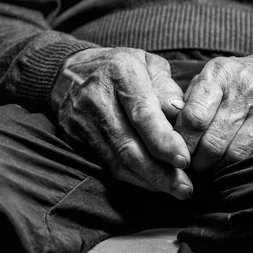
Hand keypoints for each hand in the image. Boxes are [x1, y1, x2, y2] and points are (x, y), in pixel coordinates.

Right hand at [51, 47, 192, 199]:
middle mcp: (99, 98)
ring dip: (148, 180)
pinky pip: (107, 163)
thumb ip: (165, 87)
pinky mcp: (76, 137)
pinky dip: (132, 177)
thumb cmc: (118, 66)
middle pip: (129, 144)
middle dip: (159, 171)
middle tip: (185, 188)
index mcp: (121, 72)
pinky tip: (152, 183)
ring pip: (117, 160)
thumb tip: (181, 114)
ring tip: (175, 190)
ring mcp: (83, 119)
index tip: (184, 159)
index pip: (142, 113)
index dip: (163, 140)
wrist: (66, 71)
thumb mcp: (146, 63)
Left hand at [175, 51, 252, 173]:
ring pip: (235, 153)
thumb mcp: (215, 76)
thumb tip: (167, 124)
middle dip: (198, 162)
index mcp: (221, 74)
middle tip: (190, 170)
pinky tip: (233, 167)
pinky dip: (242, 167)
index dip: (182, 143)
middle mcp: (246, 88)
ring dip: (218, 169)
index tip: (177, 154)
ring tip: (209, 172)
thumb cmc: (243, 78)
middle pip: (213, 141)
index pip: (193, 117)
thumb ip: (190, 99)